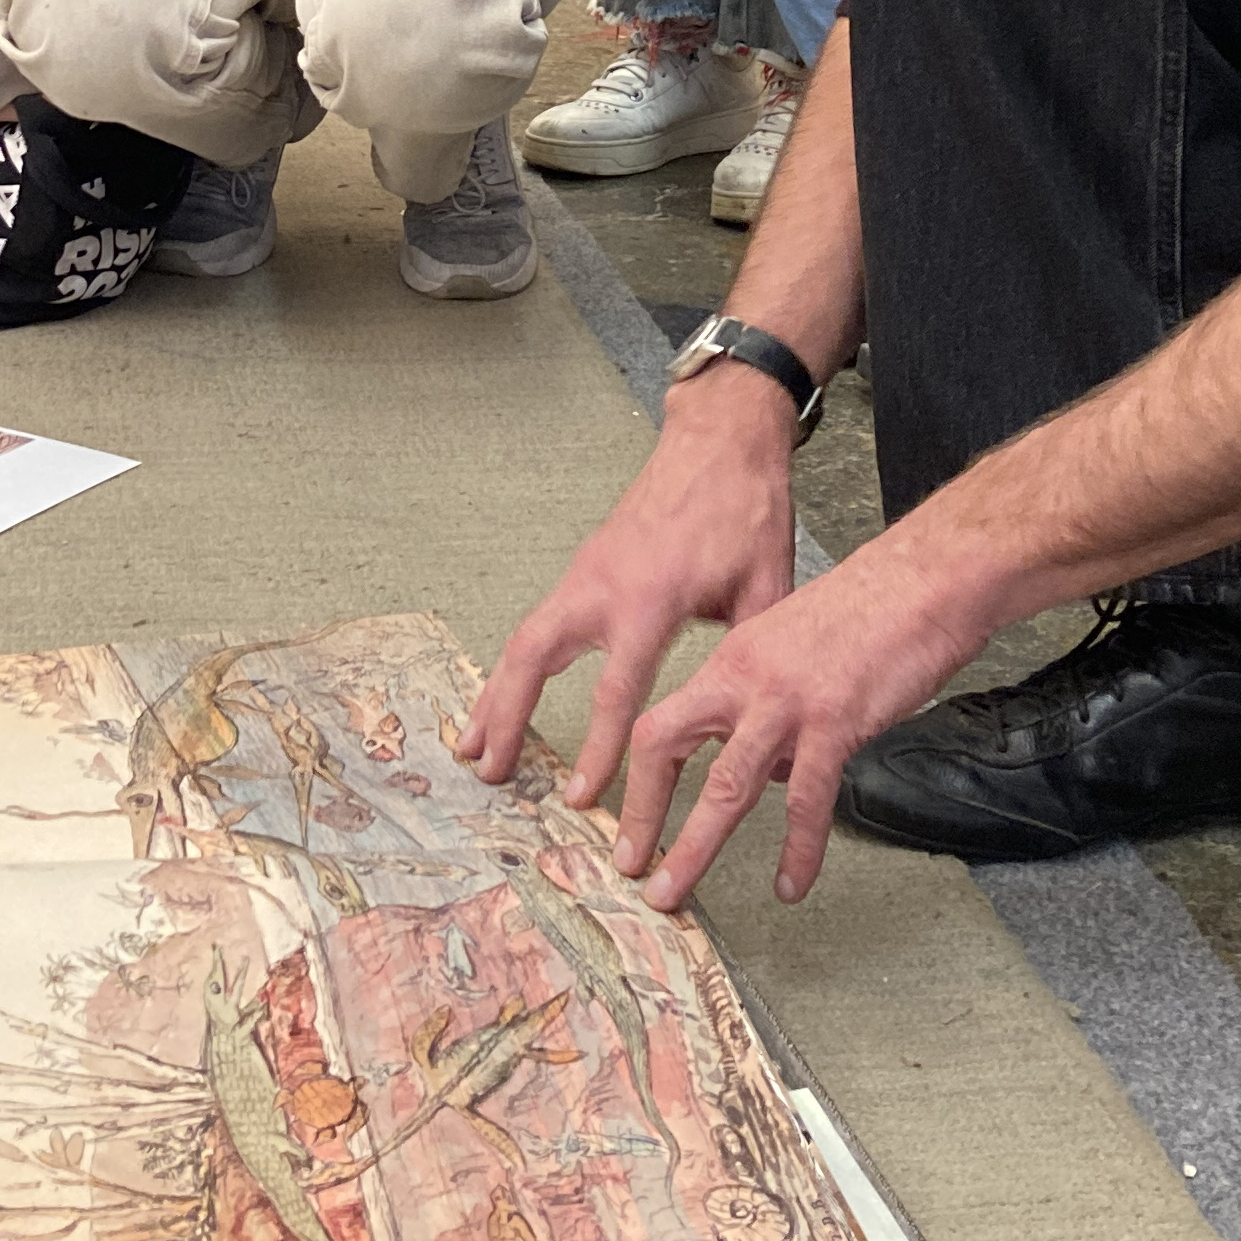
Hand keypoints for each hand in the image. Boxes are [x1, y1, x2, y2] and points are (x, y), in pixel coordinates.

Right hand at [456, 361, 803, 805]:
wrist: (718, 442)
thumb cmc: (745, 510)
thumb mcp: (767, 588)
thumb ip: (751, 657)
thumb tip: (758, 724)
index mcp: (652, 598)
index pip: (616, 689)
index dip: (599, 749)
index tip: (584, 797)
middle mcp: (604, 586)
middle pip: (534, 659)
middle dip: (509, 719)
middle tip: (493, 773)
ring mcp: (585, 574)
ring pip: (522, 640)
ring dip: (495, 694)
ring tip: (474, 747)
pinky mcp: (583, 568)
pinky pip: (536, 622)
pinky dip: (513, 664)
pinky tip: (503, 693)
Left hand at [608, 541, 981, 909]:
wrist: (922, 581)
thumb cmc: (870, 610)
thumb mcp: (792, 648)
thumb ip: (770, 706)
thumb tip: (769, 769)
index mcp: (731, 660)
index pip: (660, 720)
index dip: (636, 775)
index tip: (627, 820)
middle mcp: (745, 679)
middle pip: (664, 744)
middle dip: (641, 810)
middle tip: (630, 864)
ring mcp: (786, 701)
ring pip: (725, 785)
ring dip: (694, 845)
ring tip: (678, 892)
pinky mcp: (834, 722)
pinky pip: (806, 800)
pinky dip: (798, 850)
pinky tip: (791, 882)